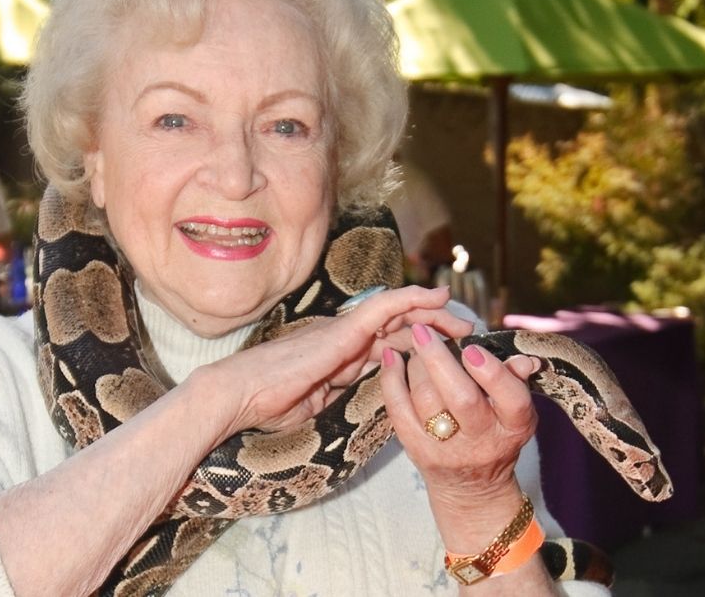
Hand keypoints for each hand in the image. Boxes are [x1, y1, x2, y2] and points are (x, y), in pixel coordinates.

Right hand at [205, 286, 471, 438]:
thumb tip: (348, 401)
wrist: (237, 394)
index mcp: (339, 356)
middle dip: (435, 327)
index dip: (418, 343)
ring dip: (433, 313)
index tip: (446, 351)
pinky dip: (412, 300)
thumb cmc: (265, 405)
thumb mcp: (313, 404)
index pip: (388, 343)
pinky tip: (436, 299)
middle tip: (466, 334)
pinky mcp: (342, 331)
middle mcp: (344, 337)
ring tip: (462, 319)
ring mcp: (343, 331)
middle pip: (399, 326)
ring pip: (398, 313)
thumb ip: (334, 395)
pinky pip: (383, 309)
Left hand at [380, 324, 538, 526]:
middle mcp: (482, 440)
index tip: (472, 349)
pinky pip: (398, 411)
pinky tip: (390, 358)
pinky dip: (391, 381)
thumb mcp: (514, 413)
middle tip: (423, 331)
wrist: (471, 488)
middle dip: (439, 361)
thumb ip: (515, 382)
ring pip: (426, 400)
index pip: (512, 399)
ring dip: (416, 366)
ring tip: (415, 345)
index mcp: (513, 426)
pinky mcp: (417, 450)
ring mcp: (447, 449)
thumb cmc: (495, 435)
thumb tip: (524, 358)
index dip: (492, 373)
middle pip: (461, 399)